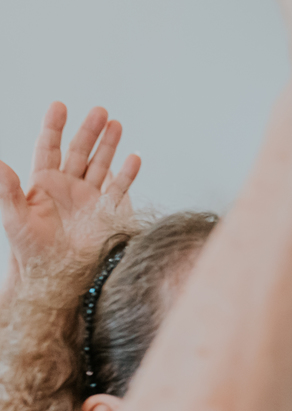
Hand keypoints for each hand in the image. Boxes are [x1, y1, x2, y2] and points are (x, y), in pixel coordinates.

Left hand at [0, 103, 140, 292]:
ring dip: (109, 145)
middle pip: (79, 151)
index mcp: (44, 184)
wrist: (58, 277)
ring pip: (101, 164)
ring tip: (116, 124)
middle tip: (99, 111)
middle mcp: (69, 187)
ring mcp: (91, 199)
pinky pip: (120, 188)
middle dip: (89, 130)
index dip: (54, 127)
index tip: (59, 106)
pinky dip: (127, 173)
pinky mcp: (109, 212)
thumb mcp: (14, 217)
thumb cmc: (32, 250)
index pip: (49, 148)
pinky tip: (133, 158)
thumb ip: (6, 189)